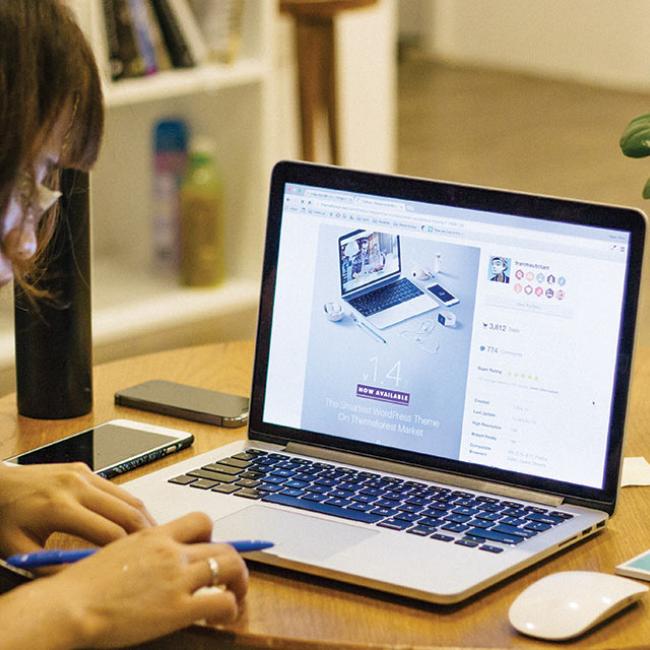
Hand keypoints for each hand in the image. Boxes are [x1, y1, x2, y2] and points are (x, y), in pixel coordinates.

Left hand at [0, 462, 154, 556]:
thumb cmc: (4, 517)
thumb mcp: (19, 551)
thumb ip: (51, 567)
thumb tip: (83, 579)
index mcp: (59, 507)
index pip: (109, 532)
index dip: (125, 552)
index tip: (135, 565)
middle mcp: (76, 486)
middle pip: (127, 511)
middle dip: (145, 534)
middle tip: (158, 551)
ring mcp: (83, 474)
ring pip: (128, 497)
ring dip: (143, 518)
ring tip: (152, 537)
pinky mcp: (86, 469)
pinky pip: (117, 489)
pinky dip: (130, 506)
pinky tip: (133, 521)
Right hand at [43, 512, 247, 646]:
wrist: (69, 606)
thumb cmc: (82, 585)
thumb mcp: (116, 552)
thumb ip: (143, 551)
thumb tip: (155, 559)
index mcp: (155, 535)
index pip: (200, 521)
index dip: (212, 536)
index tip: (209, 552)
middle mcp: (171, 552)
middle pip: (223, 545)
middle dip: (233, 563)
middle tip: (230, 579)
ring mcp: (177, 578)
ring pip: (230, 567)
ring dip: (239, 583)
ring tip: (234, 597)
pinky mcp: (178, 608)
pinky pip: (222, 602)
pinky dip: (230, 609)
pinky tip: (221, 618)